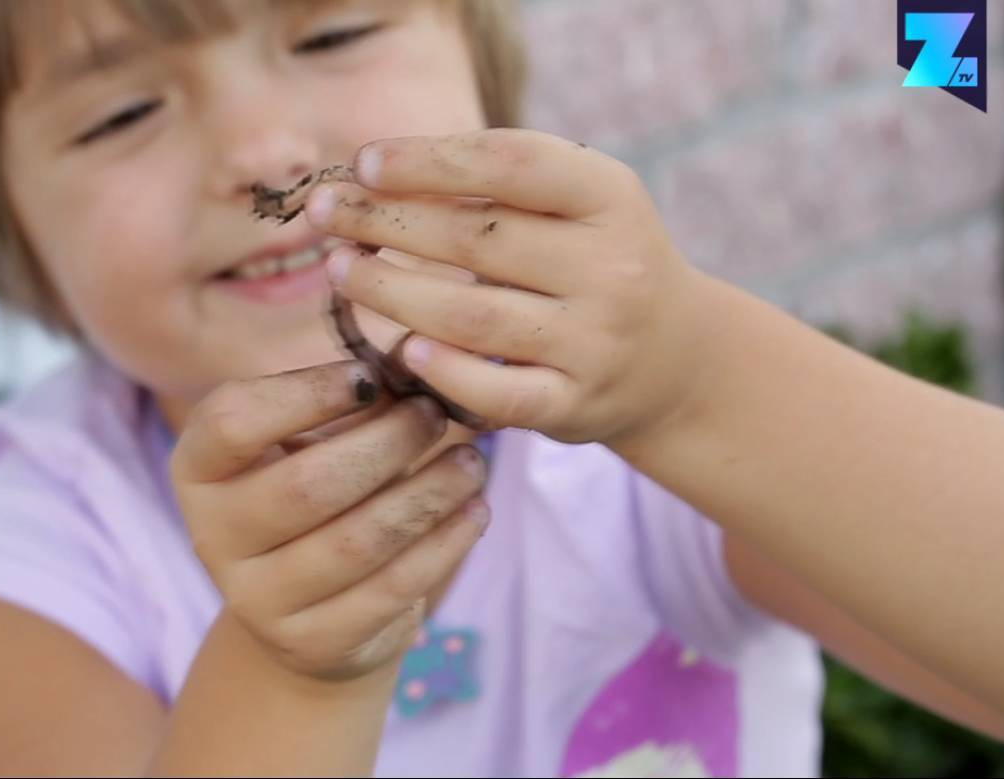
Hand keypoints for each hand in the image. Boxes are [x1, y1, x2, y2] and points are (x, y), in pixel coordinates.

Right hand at [169, 361, 488, 680]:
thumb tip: (416, 359)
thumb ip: (346, 398)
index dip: (306, 392)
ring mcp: (254, 598)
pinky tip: (474, 513)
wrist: (308, 608)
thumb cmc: (314, 489)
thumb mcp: (308, 438)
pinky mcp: (308, 642)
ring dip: (428, 495)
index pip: (234, 421)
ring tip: (471, 463)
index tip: (372, 375)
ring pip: (357, 541)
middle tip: (436, 414)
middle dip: (387, 443)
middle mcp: (211, 535)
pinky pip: (389, 591)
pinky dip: (443, 546)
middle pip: (307, 484)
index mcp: (198, 468)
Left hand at [305, 128, 713, 444]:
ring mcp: (596, 342)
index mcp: (611, 198)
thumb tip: (375, 175)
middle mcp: (612, 267)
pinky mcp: (575, 405)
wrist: (676, 359)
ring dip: (392, 292)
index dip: (431, 161)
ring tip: (340, 270)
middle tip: (327, 215)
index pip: (512, 164)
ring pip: (474, 317)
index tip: (364, 163)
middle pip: (479, 240)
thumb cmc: (595, 262)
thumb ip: (497, 187)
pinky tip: (400, 348)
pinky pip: (498, 392)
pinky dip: (445, 370)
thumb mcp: (575, 207)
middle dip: (388, 223)